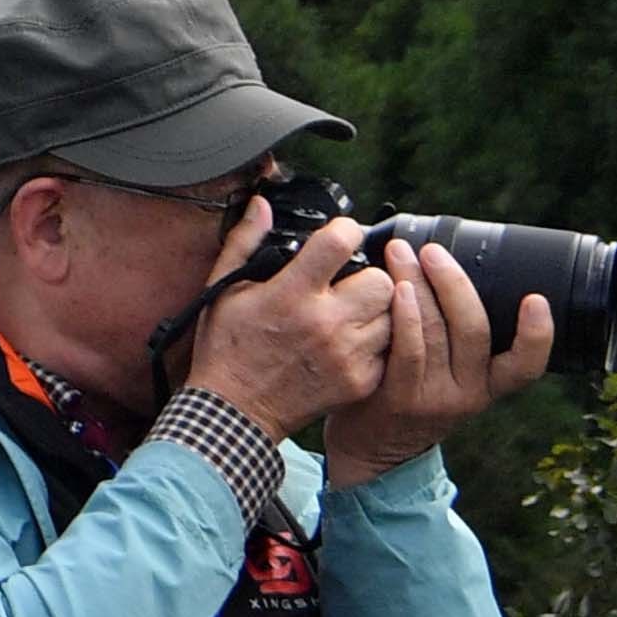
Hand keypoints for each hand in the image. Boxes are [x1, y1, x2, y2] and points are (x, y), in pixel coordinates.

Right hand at [180, 216, 393, 442]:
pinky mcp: (361, 382)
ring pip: (393, 314)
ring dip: (376, 309)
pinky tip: (351, 343)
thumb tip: (261, 206)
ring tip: (351, 314)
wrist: (236, 411)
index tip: (341, 236)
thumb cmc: (227, 348)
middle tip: (350, 283)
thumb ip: (244, 242)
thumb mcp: (223, 290)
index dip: (345, 230)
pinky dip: (376, 342)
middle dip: (369, 275)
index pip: (339, 242)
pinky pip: (390, 349)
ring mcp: (347, 356)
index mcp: (290, 295)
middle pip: (382, 280)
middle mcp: (325, 323)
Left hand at [322, 241, 553, 484]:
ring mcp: (435, 399)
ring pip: (437, 333)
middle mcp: (469, 394)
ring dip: (419, 285)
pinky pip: (408, 351)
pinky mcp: (401, 399)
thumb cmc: (408, 393)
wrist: (370, 448)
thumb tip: (447, 268)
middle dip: (454, 282)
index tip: (537, 299)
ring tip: (401, 253)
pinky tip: (397, 289)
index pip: (526, 366)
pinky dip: (405, 315)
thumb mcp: (447, 374)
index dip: (538, 335)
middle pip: (475, 330)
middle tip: (433, 250)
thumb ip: (455, 337)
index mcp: (489, 385)